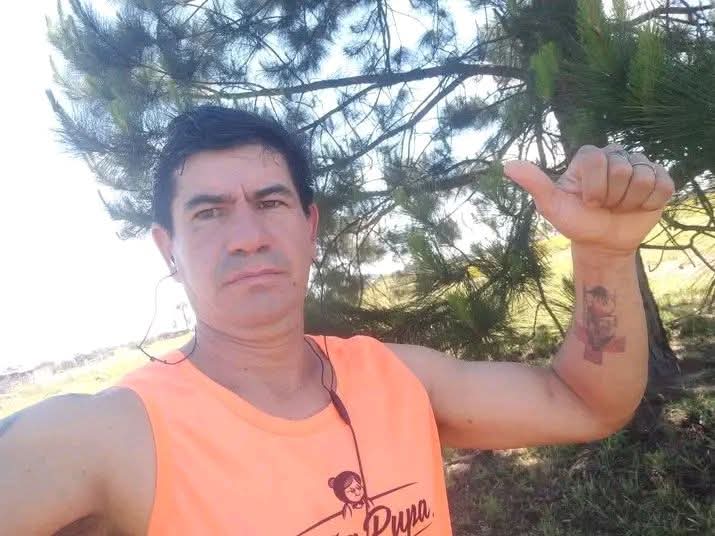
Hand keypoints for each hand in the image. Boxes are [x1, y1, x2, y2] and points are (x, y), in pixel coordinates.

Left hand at [503, 144, 674, 255]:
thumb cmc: (576, 222)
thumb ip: (534, 183)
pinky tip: (637, 207)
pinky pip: (662, 186)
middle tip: (605, 206)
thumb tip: (507, 165)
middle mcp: (615, 154)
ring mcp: (639, 165)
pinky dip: (649, 203)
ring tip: (619, 207)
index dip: (593, 188)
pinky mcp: (660, 178)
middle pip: (621, 170)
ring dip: (630, 202)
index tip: (588, 202)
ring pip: (643, 178)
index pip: (596, 161)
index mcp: (589, 156)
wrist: (602, 243)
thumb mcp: (552, 205)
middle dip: (611, 197)